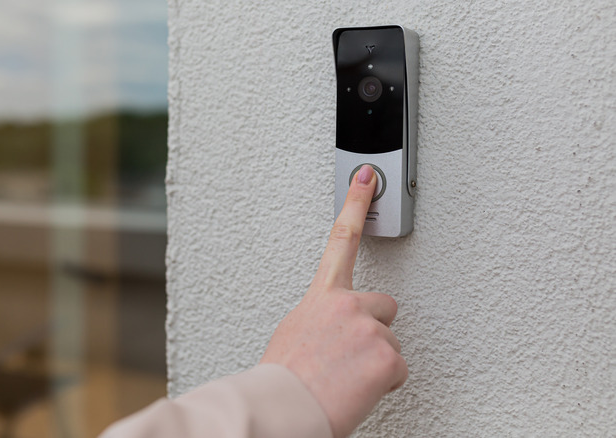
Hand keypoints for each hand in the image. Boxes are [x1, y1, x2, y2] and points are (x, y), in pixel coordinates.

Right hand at [260, 165, 407, 437]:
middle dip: (375, 328)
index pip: (340, 239)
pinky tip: (357, 389)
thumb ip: (320, 317)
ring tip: (345, 378)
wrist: (285, 408)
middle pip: (385, 306)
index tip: (369, 176)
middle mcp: (348, 304)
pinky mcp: (387, 357)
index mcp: (321, 297)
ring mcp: (370, 328)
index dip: (356, 203)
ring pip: (390, 343)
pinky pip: (397, 369)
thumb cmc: (283, 378)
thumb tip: (332, 326)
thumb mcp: (293, 334)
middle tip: (349, 355)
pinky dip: (382, 383)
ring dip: (374, 362)